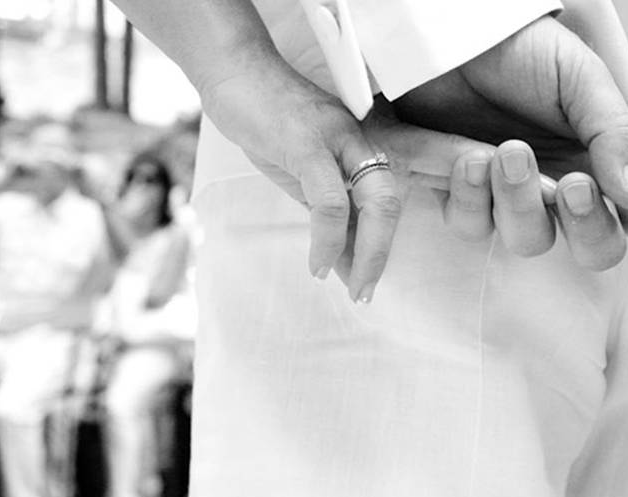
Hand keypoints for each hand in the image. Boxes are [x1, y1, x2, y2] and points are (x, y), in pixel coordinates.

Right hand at [197, 42, 406, 301]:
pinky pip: (330, 200)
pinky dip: (328, 240)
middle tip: (367, 294)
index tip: (367, 281)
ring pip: (375, 202)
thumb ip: (325, 214)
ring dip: (366, 255)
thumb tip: (340, 263)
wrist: (234, 71)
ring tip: (353, 288)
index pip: (388, 201)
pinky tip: (318, 264)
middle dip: (382, 256)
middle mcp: (361, 142)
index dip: (381, 246)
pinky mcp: (308, 142)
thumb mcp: (303, 174)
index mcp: (364, 149)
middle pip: (393, 204)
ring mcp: (338, 140)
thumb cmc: (268, 123)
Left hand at [395, 16, 627, 272]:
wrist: (448, 34)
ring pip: (532, 243)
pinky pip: (474, 227)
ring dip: (522, 203)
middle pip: (598, 249)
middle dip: (591, 228)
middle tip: (574, 185)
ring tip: (510, 150)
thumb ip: (615, 136)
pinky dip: (473, 196)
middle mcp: (568, 189)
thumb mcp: (581, 78)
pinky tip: (471, 158)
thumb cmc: (521, 49)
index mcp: (609, 159)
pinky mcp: (469, 200)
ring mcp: (517, 200)